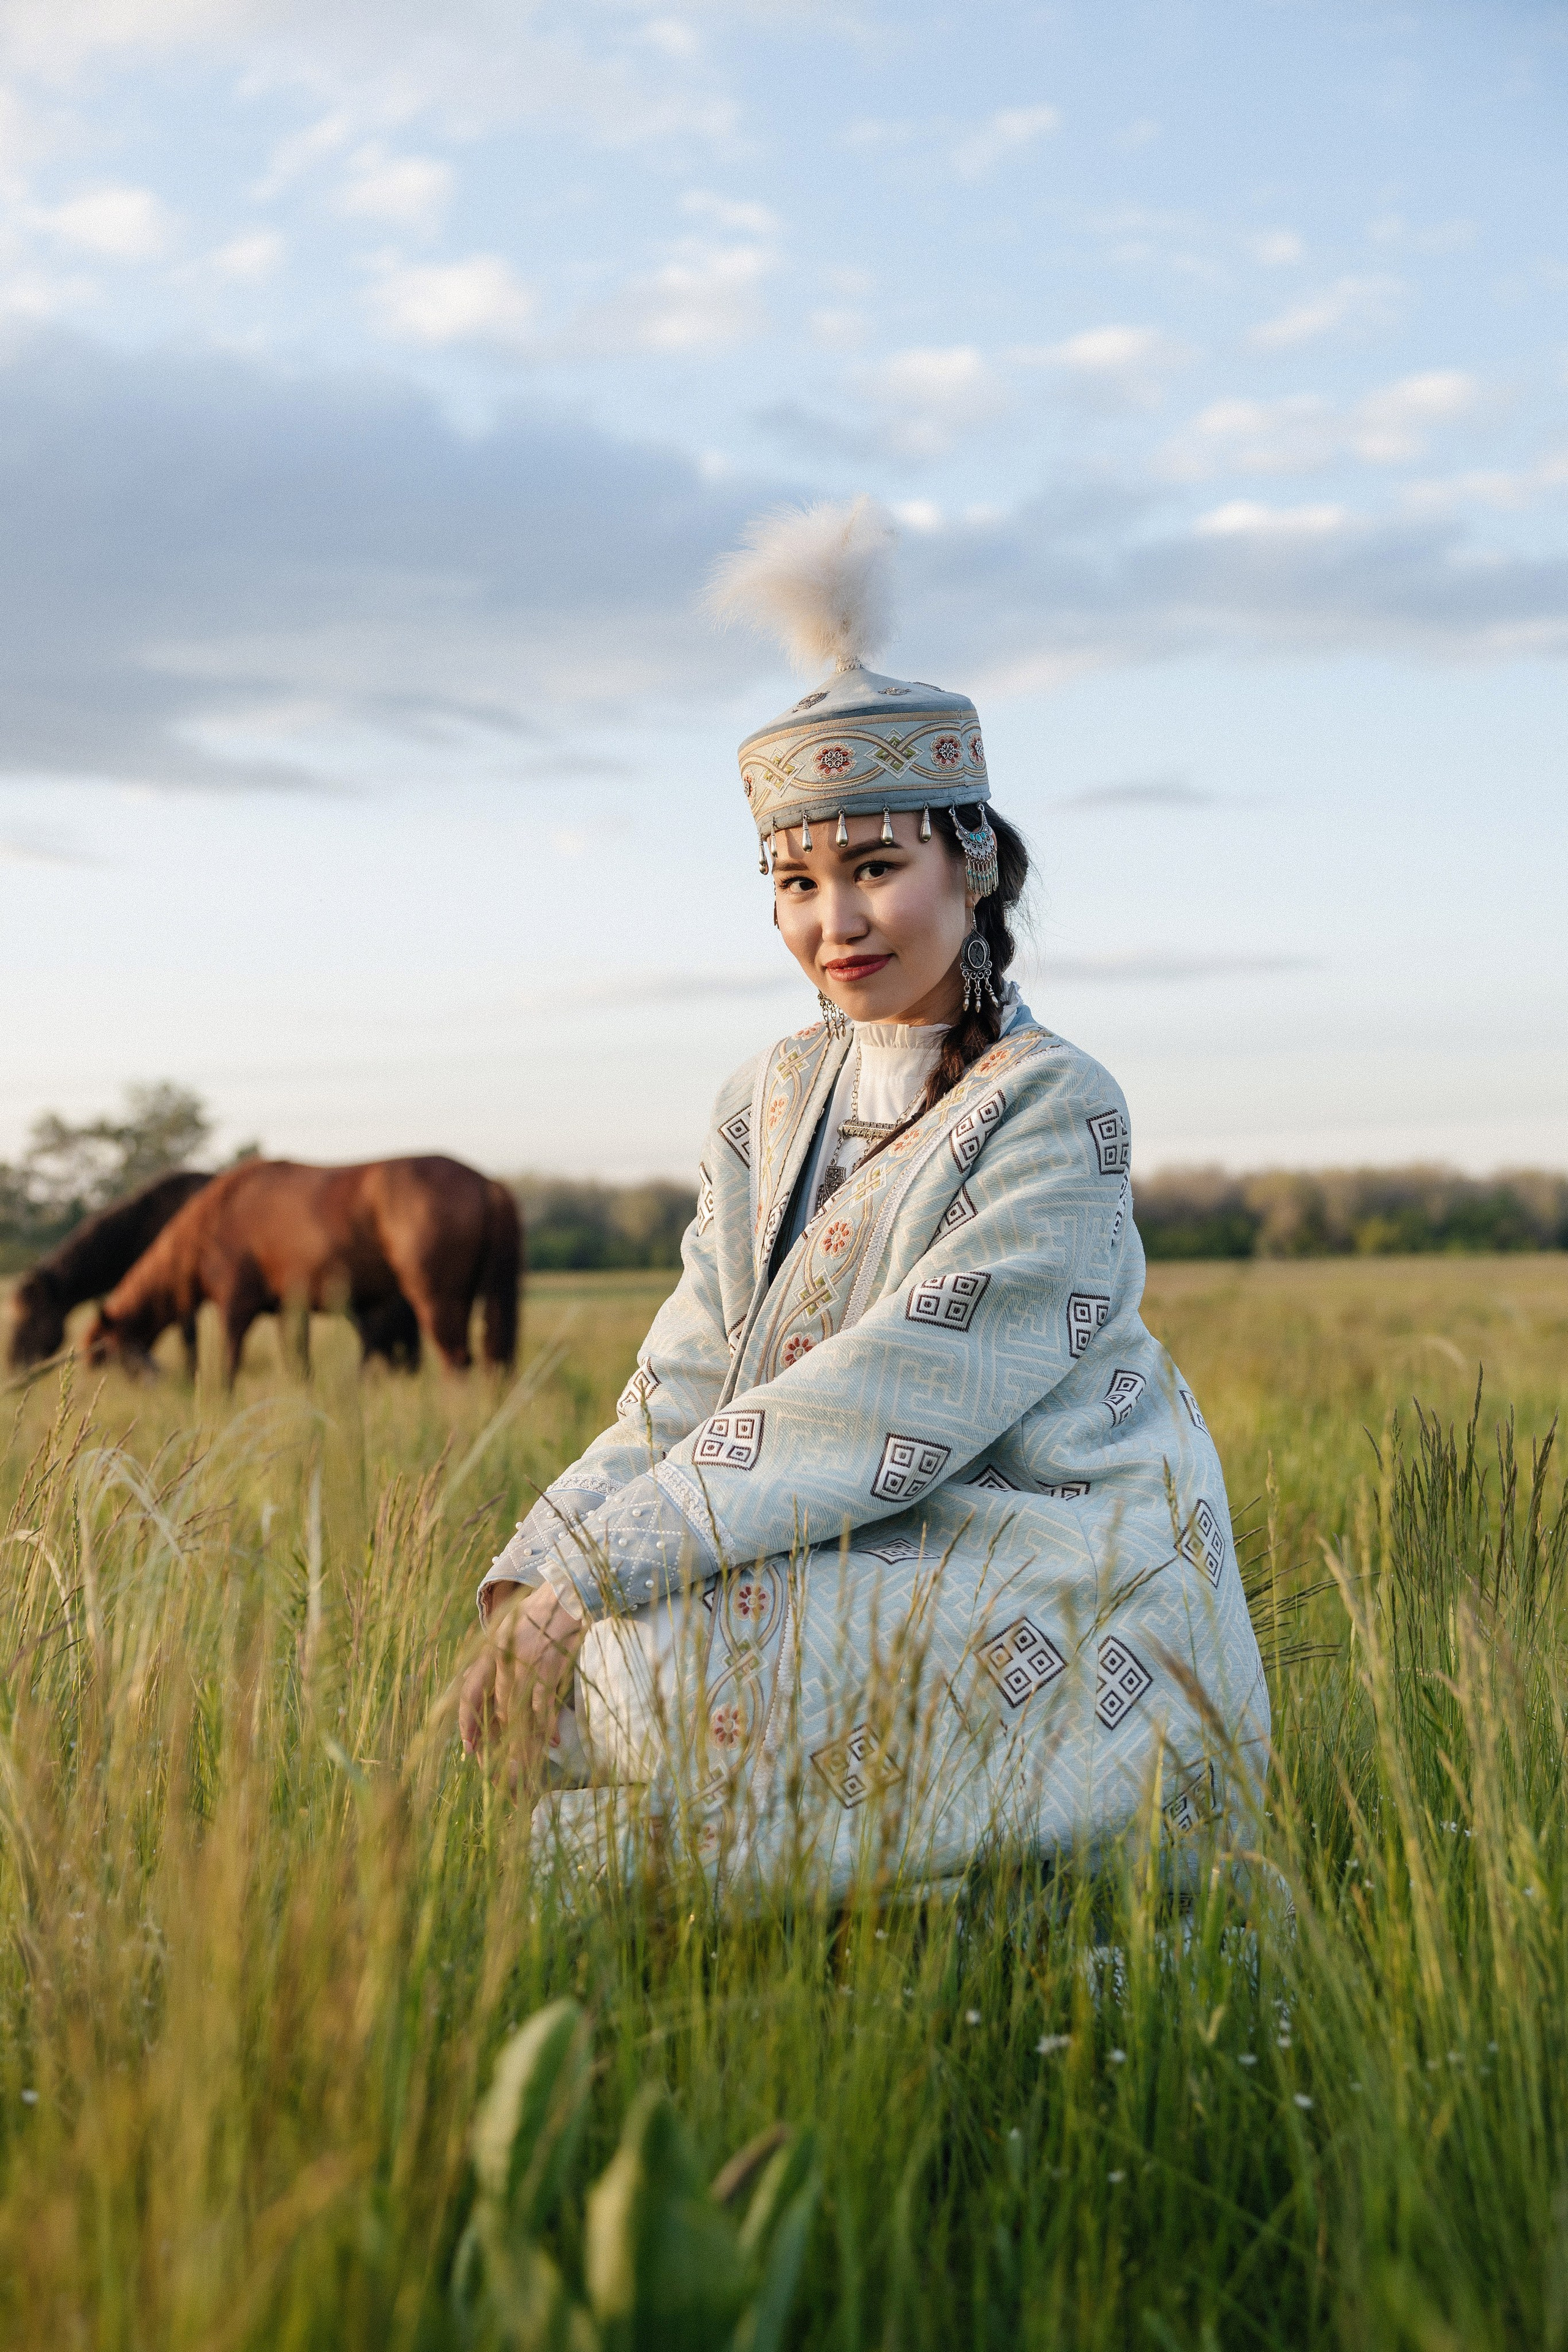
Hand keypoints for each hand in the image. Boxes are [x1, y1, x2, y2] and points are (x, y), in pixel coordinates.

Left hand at [459, 1580, 585, 1769]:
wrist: (567, 1594)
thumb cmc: (540, 1612)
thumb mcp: (509, 1628)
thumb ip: (497, 1657)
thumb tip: (490, 1691)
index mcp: (489, 1650)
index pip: (469, 1692)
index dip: (467, 1722)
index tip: (469, 1749)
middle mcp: (502, 1660)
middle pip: (497, 1712)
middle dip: (500, 1744)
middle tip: (504, 1772)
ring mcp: (525, 1665)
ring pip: (518, 1714)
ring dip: (523, 1743)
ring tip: (527, 1766)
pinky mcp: (547, 1669)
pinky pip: (544, 1707)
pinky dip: (548, 1727)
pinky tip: (553, 1743)